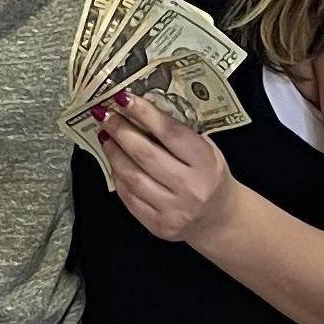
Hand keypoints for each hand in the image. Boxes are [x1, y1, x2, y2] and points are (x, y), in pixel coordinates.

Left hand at [96, 92, 235, 243]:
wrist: (218, 217)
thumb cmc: (209, 175)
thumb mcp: (206, 149)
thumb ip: (178, 133)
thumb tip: (139, 110)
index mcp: (206, 163)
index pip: (170, 133)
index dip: (144, 113)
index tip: (123, 98)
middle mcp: (191, 188)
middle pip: (145, 154)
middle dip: (120, 130)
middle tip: (105, 114)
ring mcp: (174, 210)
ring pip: (132, 177)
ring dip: (113, 153)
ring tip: (105, 136)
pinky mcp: (158, 225)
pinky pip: (129, 197)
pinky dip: (117, 176)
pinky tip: (113, 162)